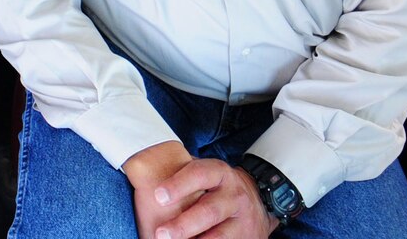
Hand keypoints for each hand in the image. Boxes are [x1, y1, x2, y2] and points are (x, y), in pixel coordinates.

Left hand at [125, 145, 275, 238]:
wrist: (262, 199)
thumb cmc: (217, 188)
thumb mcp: (208, 176)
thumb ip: (185, 180)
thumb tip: (144, 186)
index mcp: (220, 174)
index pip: (199, 174)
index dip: (178, 184)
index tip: (157, 196)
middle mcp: (234, 195)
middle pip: (208, 211)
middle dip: (183, 225)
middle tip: (160, 233)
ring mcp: (243, 219)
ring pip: (220, 236)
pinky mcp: (249, 237)